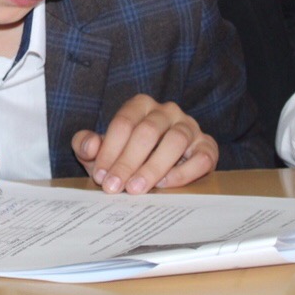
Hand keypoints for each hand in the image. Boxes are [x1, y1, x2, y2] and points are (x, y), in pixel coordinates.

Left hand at [73, 96, 216, 193]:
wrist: (161, 167)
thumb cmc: (128, 156)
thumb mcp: (103, 151)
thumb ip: (87, 145)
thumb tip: (89, 145)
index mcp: (141, 105)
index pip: (124, 122)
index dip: (110, 150)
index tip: (100, 176)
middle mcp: (168, 111)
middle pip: (148, 131)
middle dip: (128, 161)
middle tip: (114, 187)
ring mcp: (190, 128)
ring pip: (176, 141)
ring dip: (153, 167)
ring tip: (136, 189)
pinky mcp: (207, 147)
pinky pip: (201, 158)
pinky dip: (183, 173)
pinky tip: (164, 185)